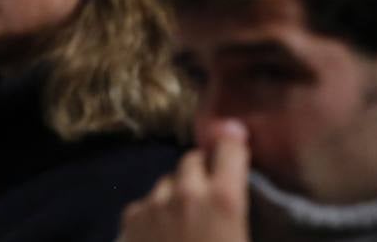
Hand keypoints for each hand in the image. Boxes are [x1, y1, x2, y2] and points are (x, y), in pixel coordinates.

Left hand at [119, 121, 249, 241]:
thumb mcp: (245, 237)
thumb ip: (242, 206)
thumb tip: (239, 189)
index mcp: (224, 199)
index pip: (229, 146)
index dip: (233, 145)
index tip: (236, 144)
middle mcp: (186, 192)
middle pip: (192, 160)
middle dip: (202, 171)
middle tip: (210, 198)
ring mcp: (154, 202)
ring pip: (168, 182)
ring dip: (177, 193)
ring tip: (186, 221)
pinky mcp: (131, 216)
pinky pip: (147, 202)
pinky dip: (155, 212)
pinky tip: (162, 234)